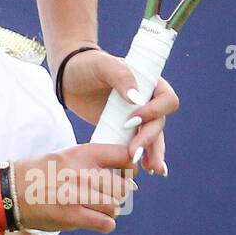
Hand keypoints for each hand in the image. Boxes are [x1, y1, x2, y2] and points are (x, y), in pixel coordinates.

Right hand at [12, 145, 137, 233]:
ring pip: (115, 206)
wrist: (9, 192)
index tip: (125, 173)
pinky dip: (104, 224)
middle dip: (117, 193)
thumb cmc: (37, 174)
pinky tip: (93, 220)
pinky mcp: (74, 216)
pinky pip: (107, 223)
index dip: (130, 167)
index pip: (124, 155)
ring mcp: (79, 195)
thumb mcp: (63, 156)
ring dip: (108, 209)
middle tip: (105, 194)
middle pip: (123, 186)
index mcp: (81, 153)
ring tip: (94, 207)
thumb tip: (120, 173)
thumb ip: (90, 161)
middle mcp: (82, 172)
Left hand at [57, 48, 179, 175]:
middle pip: (159, 123)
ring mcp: (137, 116)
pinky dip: (142, 156)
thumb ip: (121, 75)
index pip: (166, 100)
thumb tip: (137, 99)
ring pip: (152, 138)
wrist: (69, 77)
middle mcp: (148, 100)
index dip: (154, 112)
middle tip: (133, 154)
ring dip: (153, 154)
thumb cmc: (87, 65)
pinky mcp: (124, 129)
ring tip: (151, 170)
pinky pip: (137, 144)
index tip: (133, 120)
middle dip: (149, 140)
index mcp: (150, 82)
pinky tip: (143, 169)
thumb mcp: (102, 64)